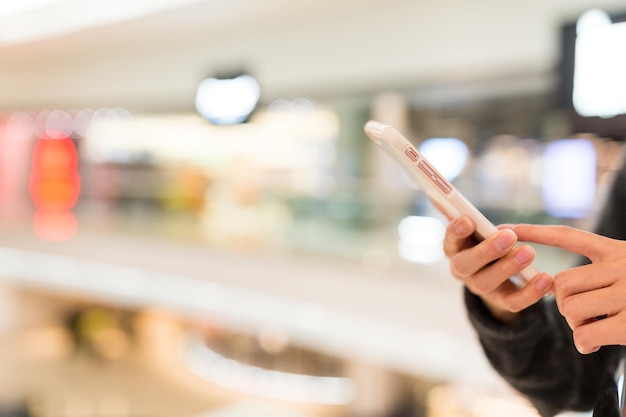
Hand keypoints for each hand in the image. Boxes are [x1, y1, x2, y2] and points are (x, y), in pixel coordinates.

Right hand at [444, 216, 552, 323]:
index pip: (450, 239)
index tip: (468, 219)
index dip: (456, 231)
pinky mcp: (501, 301)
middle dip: (486, 250)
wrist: (496, 274)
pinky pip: (513, 302)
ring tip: (528, 252)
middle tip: (508, 236)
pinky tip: (546, 278)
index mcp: (454, 248)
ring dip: (507, 267)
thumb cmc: (483, 241)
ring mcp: (480, 287)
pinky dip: (530, 292)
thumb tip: (439, 194)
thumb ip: (461, 214)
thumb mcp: (473, 228)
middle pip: (466, 264)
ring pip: (487, 282)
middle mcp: (462, 269)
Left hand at [513, 224, 625, 353]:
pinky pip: (585, 334)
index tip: (508, 228)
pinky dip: (584, 343)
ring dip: (575, 324)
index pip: (568, 237)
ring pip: (571, 307)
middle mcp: (622, 266)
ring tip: (595, 328)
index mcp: (617, 251)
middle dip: (563, 302)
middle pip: (562, 282)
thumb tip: (553, 288)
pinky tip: (593, 345)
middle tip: (582, 316)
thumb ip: (600, 273)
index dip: (535, 233)